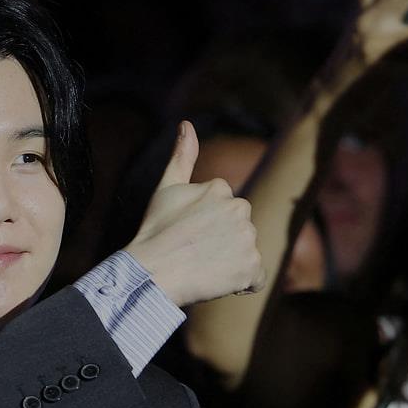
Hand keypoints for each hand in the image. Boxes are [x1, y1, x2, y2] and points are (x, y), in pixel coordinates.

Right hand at [124, 121, 264, 306]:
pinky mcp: (252, 267)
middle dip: (223, 241)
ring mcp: (248, 239)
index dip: (206, 226)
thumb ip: (182, 156)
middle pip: (238, 230)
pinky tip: (219, 281)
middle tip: (193, 253)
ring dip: (231, 262)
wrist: (152, 272)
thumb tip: (187, 124)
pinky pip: (255, 278)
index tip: (187, 235)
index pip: (224, 210)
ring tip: (203, 267)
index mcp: (221, 188)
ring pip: (246, 252)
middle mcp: (240, 209)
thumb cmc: (155, 231)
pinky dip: (242, 283)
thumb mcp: (166, 188)